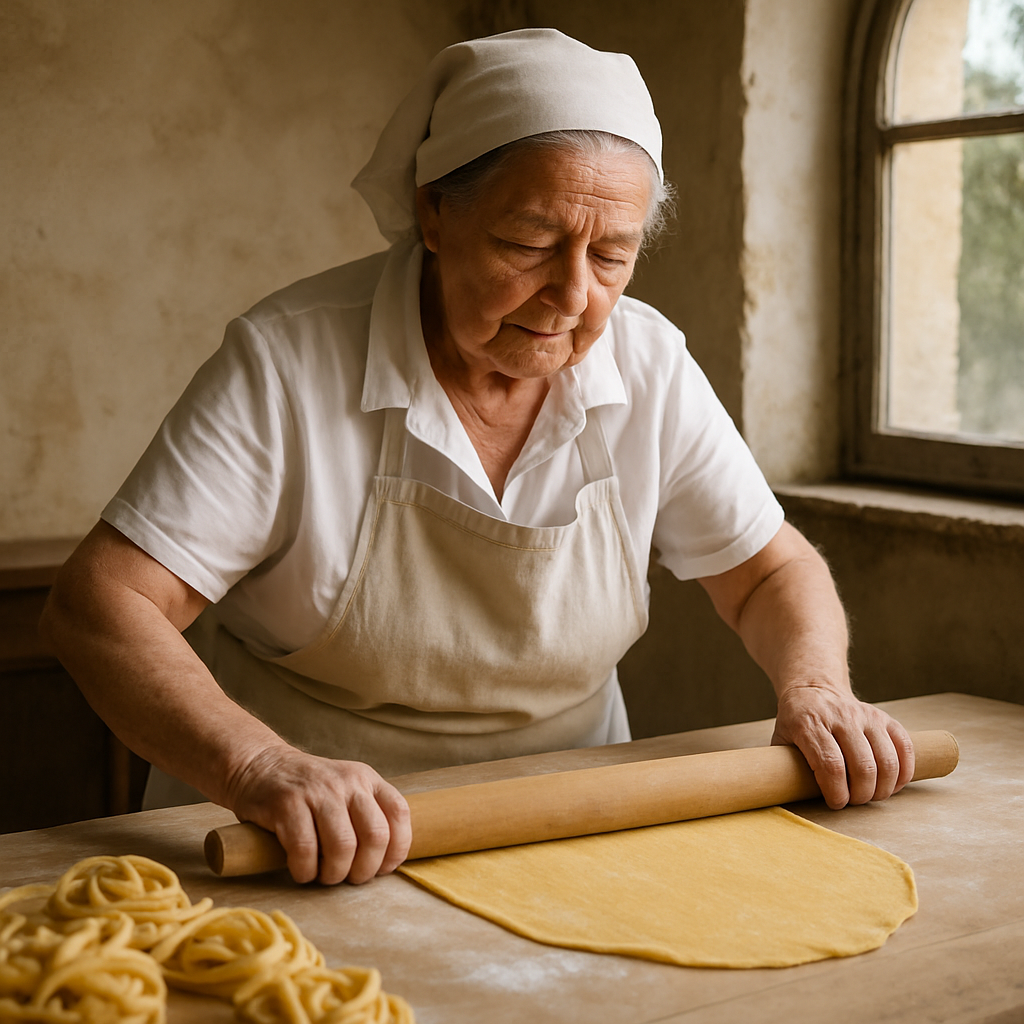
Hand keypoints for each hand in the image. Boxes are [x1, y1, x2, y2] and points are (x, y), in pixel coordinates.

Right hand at [225, 743, 411, 884]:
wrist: (259, 766)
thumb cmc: (307, 792)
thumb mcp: (345, 791)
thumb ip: (365, 815)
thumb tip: (385, 863)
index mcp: (366, 779)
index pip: (398, 814)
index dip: (396, 849)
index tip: (381, 869)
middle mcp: (347, 782)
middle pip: (376, 835)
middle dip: (365, 870)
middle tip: (349, 878)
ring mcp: (317, 791)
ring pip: (343, 846)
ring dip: (334, 874)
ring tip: (323, 876)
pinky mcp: (287, 804)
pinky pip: (305, 849)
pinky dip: (305, 871)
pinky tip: (301, 870)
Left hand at [771, 684, 914, 808]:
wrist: (813, 688)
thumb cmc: (796, 722)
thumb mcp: (781, 739)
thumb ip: (785, 765)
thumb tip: (791, 796)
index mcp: (809, 723)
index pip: (830, 765)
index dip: (837, 792)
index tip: (836, 803)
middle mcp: (840, 717)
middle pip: (862, 766)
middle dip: (861, 795)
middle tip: (854, 801)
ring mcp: (865, 716)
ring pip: (887, 760)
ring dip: (883, 788)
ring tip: (871, 795)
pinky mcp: (884, 718)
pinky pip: (904, 747)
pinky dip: (904, 772)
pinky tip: (893, 784)